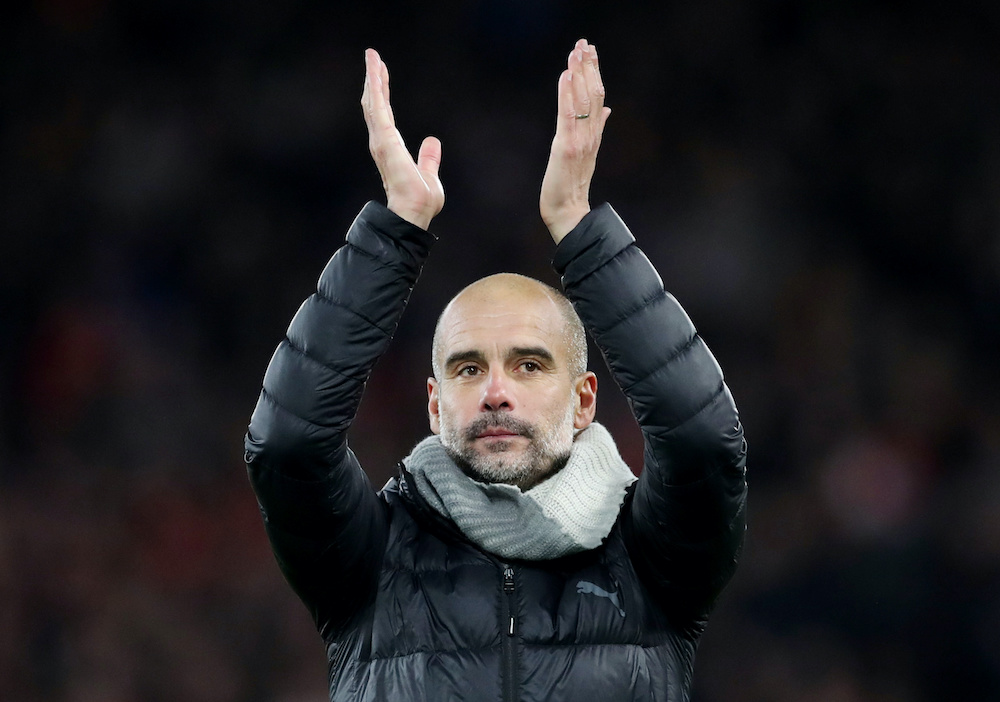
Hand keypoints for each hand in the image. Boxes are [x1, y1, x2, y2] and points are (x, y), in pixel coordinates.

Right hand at [361, 49, 444, 229]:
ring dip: (373, 78)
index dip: (383, 94)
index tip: (382, 75)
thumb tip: (432, 141)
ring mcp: (381, 140)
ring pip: (374, 102)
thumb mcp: (429, 174)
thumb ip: (428, 158)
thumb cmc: (420, 201)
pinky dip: (376, 87)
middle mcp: (382, 143)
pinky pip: (378, 108)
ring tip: (371, 57)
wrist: (415, 212)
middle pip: (375, 105)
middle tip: (372, 58)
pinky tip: (375, 71)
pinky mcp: (384, 140)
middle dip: (374, 80)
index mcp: (391, 149)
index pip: (385, 116)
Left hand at [539, 39, 610, 243]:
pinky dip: (566, 93)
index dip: (595, 72)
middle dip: (589, 66)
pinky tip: (565, 75)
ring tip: (576, 51)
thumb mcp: (587, 152)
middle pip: (594, 93)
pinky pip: (567, 115)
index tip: (591, 50)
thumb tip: (607, 109)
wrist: (568, 211)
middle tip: (584, 43)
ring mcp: (580, 140)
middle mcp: (590, 134)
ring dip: (579, 73)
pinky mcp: (566, 146)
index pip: (598, 96)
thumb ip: (598, 128)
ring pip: (584, 100)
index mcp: (594, 134)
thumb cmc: (571, 184)